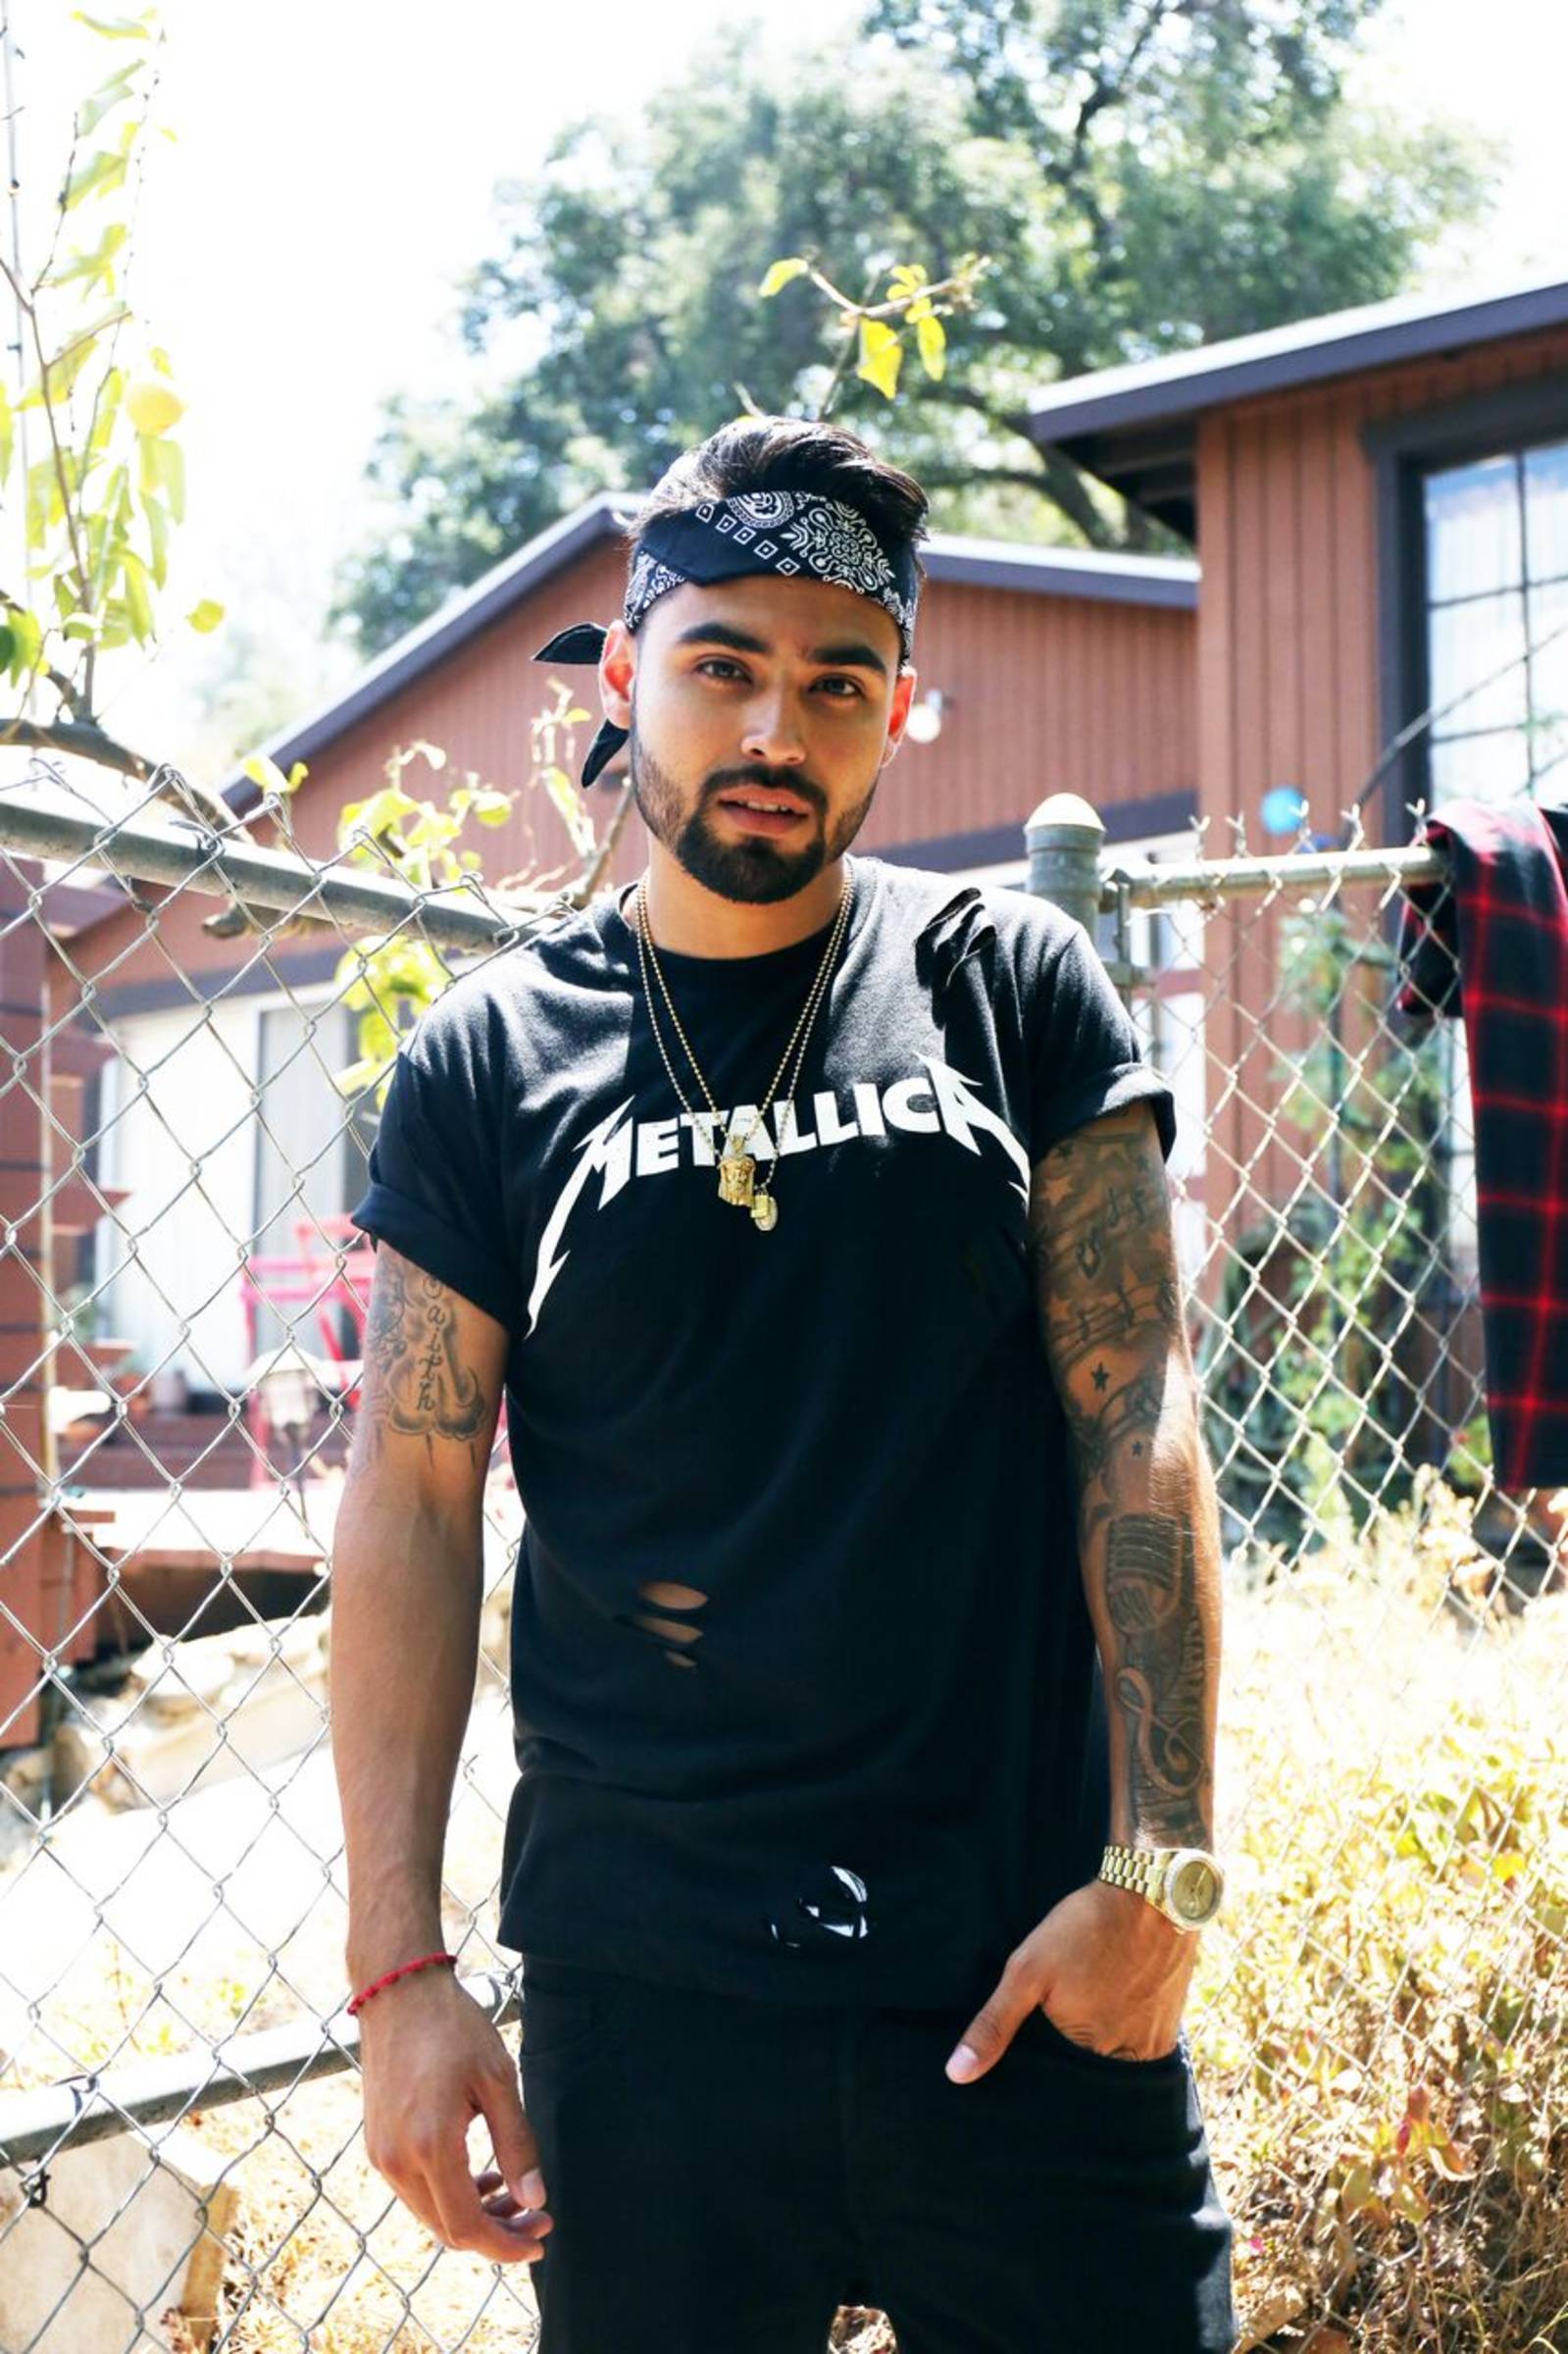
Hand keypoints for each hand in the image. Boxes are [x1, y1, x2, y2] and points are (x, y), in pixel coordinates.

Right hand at [359, 1967, 553, 2264]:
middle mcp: (398, 2161)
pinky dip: (450, 2196)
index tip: (540, 2240)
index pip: (468, 2227)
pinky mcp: (377, 2145)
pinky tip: (482, 2176)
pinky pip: (416, 2192)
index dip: (506, 2244)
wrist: (398, 1992)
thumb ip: (517, 2144)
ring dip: (473, 2216)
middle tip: (536, 2217)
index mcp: (430, 2146)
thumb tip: (535, 2200)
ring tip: (513, 2195)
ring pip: (431, 2215)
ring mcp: (381, 2156)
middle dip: (496, 2233)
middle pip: (448, 2230)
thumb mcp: (498, 2080)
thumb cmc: (452, 2027)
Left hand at [945, 1879, 1196, 2081]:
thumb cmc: (1084, 1929)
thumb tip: (958, 2074)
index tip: (1031, 2048)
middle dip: (1069, 2063)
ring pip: (1113, 2065)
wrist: (1150, 1894)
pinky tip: (1111, 2009)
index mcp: (1087, 2054)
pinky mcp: (1168, 2031)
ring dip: (1098, 2050)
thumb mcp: (1027, 1971)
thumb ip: (994, 2024)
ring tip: (1087, 2012)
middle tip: (1062, 2018)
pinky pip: (1138, 2051)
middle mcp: (1125, 2061)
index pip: (1055, 2085)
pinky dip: (1122, 2037)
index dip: (1041, 2070)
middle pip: (1086, 2077)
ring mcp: (1150, 2047)